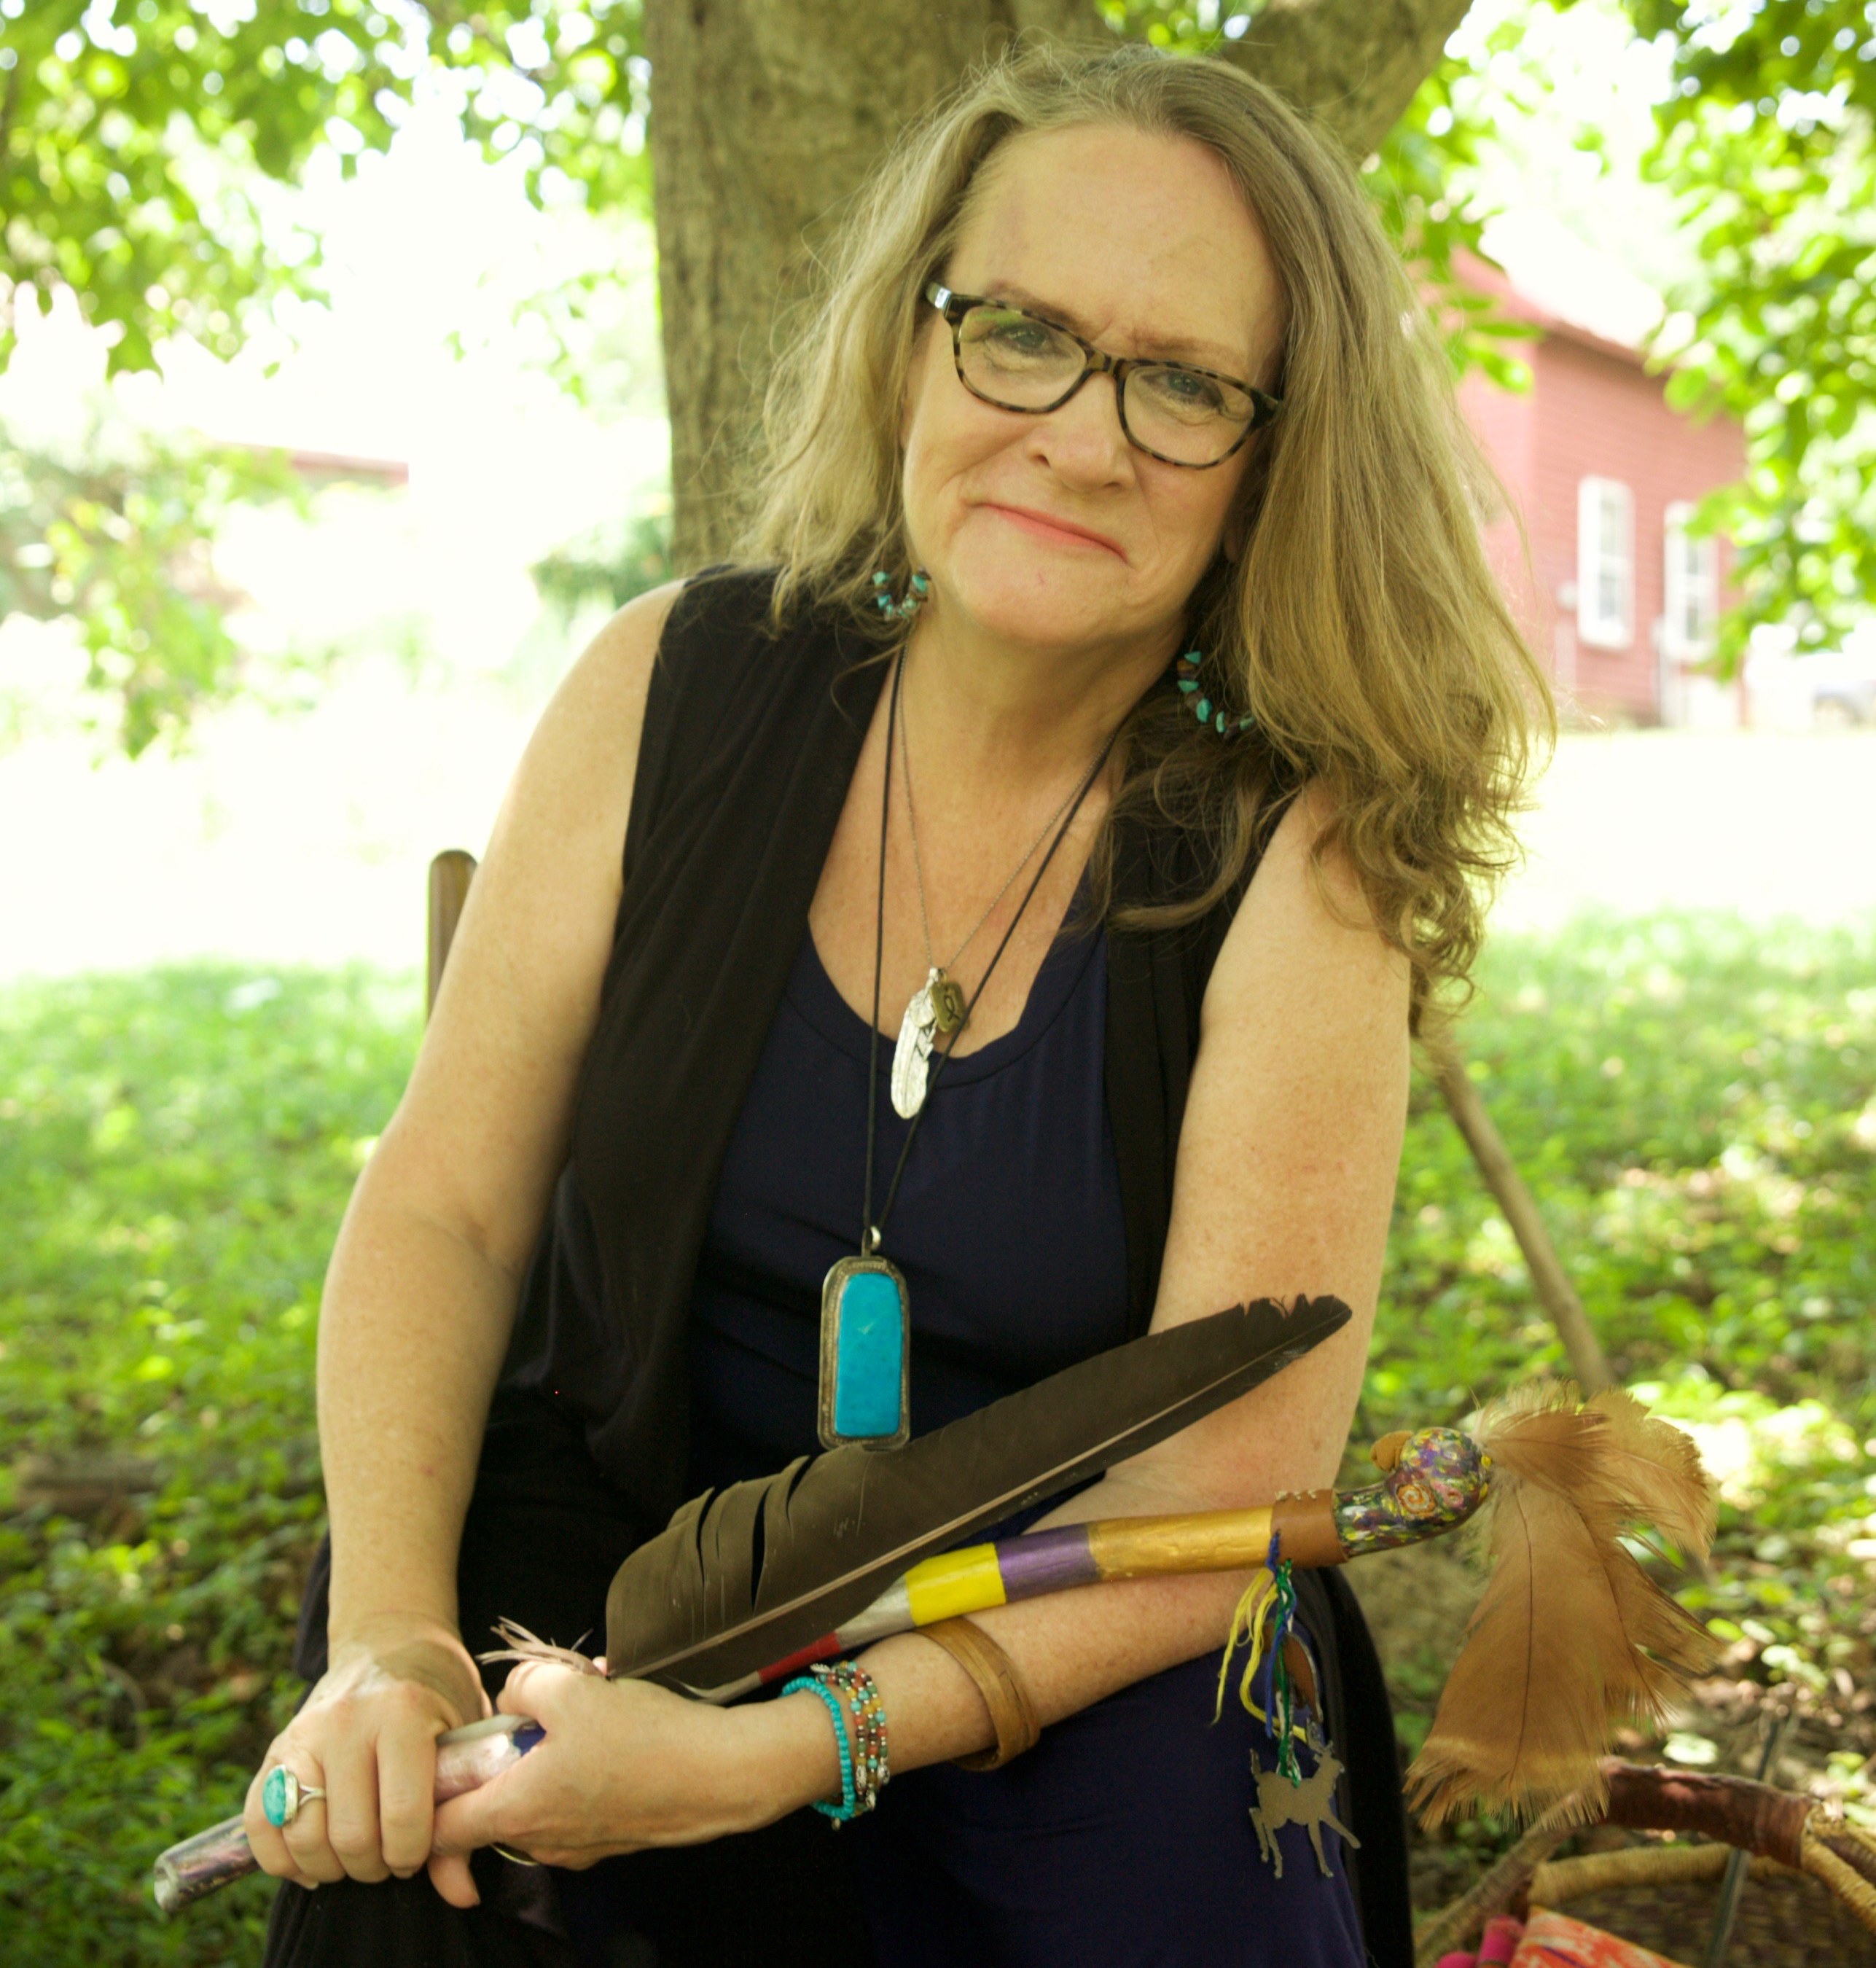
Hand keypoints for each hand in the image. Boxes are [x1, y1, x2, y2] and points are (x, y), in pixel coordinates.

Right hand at [244, 1612, 489, 1904]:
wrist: (390, 1642)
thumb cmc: (439, 1694)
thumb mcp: (465, 1736)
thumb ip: (462, 1812)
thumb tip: (462, 1894)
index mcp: (403, 1713)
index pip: (401, 1816)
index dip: (412, 1854)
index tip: (419, 1851)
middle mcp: (347, 1722)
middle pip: (350, 1836)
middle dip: (374, 1866)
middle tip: (389, 1856)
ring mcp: (304, 1734)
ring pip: (302, 1836)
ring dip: (332, 1866)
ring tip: (358, 1855)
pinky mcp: (275, 1750)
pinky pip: (260, 1824)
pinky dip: (283, 1858)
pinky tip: (315, 1858)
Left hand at [427, 1663, 839, 1905]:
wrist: (719, 1774)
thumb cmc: (644, 1737)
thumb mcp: (571, 1689)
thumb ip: (523, 1686)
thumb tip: (511, 1696)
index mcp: (516, 1811)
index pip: (437, 1831)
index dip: (423, 1799)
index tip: (435, 1762)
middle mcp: (541, 1842)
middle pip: (486, 1813)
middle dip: (495, 1765)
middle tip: (521, 1719)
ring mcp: (578, 1847)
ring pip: (533, 1806)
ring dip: (538, 1766)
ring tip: (578, 1717)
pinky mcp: (611, 1839)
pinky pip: (571, 1807)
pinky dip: (574, 1776)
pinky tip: (610, 1734)